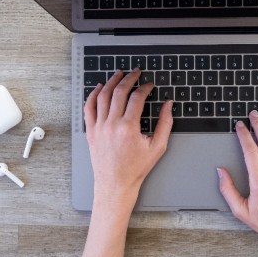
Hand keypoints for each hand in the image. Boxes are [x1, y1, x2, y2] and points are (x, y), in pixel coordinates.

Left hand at [84, 69, 172, 214]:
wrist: (115, 184)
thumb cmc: (136, 168)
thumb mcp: (157, 147)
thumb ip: (165, 124)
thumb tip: (168, 105)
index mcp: (128, 128)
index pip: (137, 98)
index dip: (145, 88)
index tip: (150, 85)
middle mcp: (112, 124)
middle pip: (119, 92)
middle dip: (129, 78)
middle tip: (136, 72)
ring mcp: (99, 127)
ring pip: (103, 96)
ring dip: (112, 82)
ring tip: (119, 73)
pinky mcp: (91, 131)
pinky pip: (89, 107)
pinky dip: (93, 94)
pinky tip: (100, 87)